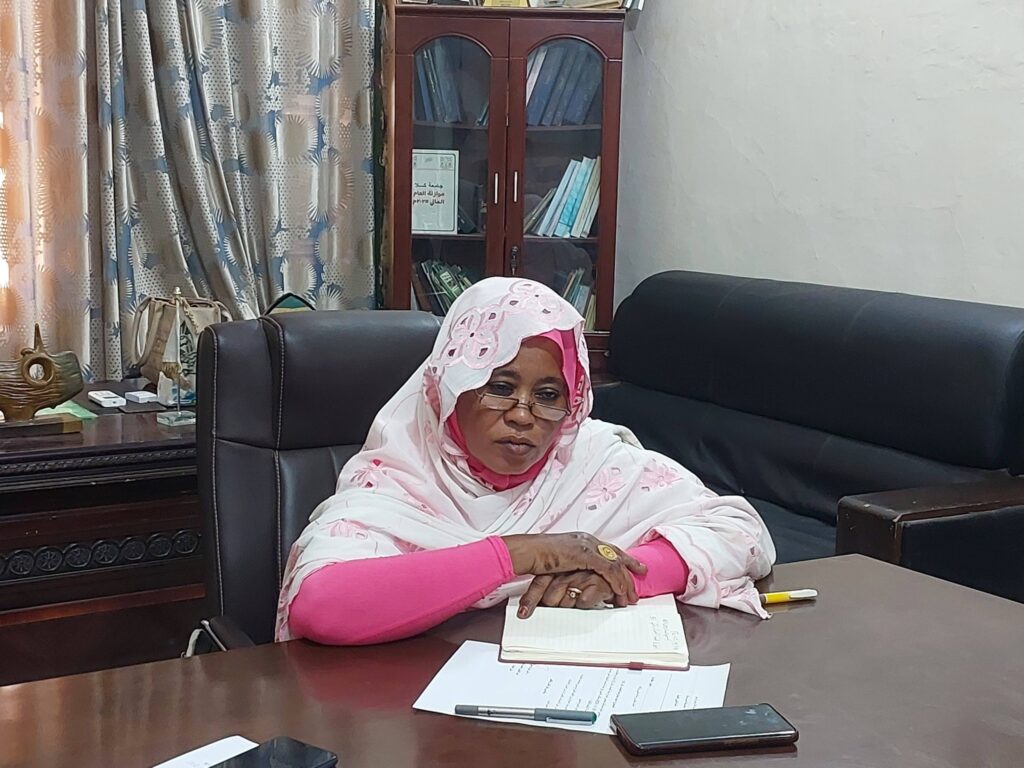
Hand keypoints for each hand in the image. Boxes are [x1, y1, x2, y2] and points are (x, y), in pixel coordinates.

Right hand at [502, 532, 645, 608]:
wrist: (528, 551)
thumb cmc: (537, 557)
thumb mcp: (559, 561)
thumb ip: (571, 566)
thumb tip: (577, 579)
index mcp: (582, 540)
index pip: (608, 548)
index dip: (623, 558)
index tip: (634, 567)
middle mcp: (588, 540)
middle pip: (616, 554)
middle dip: (630, 568)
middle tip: (640, 579)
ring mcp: (587, 546)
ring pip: (615, 564)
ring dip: (625, 582)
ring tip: (630, 597)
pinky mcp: (586, 555)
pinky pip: (608, 570)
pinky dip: (616, 582)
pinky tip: (620, 593)